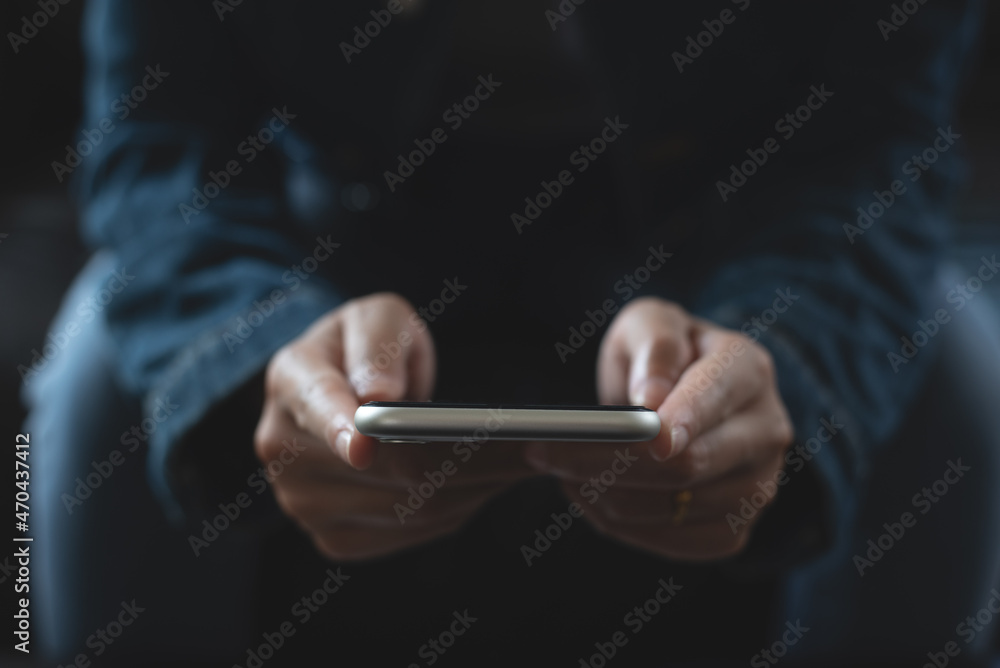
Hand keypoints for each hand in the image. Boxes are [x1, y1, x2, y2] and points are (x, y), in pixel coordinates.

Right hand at [254, 293, 534, 560]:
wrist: (349, 389)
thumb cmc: (370, 345)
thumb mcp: (379, 318)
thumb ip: (377, 345)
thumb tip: (376, 396)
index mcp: (291, 379)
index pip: (318, 406)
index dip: (340, 428)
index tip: (364, 445)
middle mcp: (282, 446)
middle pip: (381, 467)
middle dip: (459, 458)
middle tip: (526, 447)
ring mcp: (303, 499)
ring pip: (403, 508)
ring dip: (471, 488)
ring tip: (521, 462)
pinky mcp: (333, 536)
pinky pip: (407, 533)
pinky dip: (455, 509)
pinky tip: (484, 484)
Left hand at [525, 297, 793, 559]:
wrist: (690, 393)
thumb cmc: (662, 353)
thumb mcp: (650, 323)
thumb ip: (655, 348)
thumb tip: (652, 400)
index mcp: (748, 369)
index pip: (713, 399)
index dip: (678, 419)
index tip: (638, 432)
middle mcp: (767, 430)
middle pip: (689, 465)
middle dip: (607, 461)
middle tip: (543, 452)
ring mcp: (758, 484)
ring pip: (677, 508)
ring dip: (607, 496)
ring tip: (560, 471)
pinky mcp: (735, 526)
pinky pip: (678, 542)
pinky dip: (625, 525)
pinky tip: (591, 498)